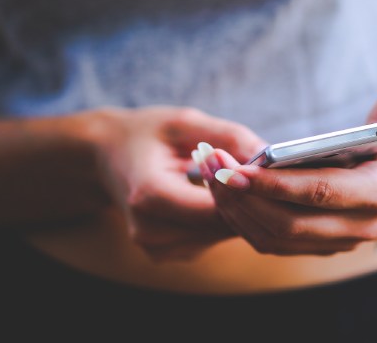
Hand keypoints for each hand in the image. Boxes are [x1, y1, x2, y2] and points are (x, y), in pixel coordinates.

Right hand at [89, 107, 265, 260]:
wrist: (105, 157)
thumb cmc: (146, 134)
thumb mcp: (185, 122)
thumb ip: (228, 137)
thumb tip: (271, 155)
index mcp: (150, 195)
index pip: (216, 207)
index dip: (247, 191)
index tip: (270, 172)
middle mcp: (149, 230)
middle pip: (221, 225)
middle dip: (249, 201)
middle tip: (269, 176)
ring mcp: (156, 248)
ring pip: (221, 235)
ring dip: (239, 211)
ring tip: (242, 181)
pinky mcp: (165, 254)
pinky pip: (211, 238)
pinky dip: (223, 218)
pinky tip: (222, 196)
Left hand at [203, 89, 376, 255]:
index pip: (319, 194)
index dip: (273, 185)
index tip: (233, 170)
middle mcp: (361, 228)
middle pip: (289, 224)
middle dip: (243, 198)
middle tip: (210, 167)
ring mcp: (339, 242)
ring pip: (275, 239)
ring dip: (236, 211)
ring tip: (208, 175)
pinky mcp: (320, 246)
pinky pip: (273, 242)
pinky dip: (244, 220)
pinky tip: (223, 192)